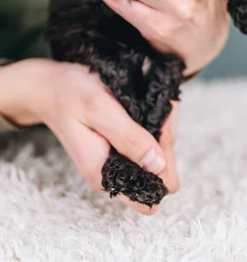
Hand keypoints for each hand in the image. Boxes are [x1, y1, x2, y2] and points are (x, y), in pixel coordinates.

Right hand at [0, 58, 178, 213]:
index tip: (162, 126)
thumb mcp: (98, 109)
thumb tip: (159, 165)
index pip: (151, 189)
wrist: (51, 86)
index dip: (166, 159)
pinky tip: (150, 105)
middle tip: (159, 107)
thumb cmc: (71, 94)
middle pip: (160, 171)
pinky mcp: (122, 147)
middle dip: (166, 139)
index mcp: (105, 174)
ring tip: (153, 101)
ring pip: (159, 154)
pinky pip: (150, 141)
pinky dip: (156, 123)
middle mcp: (114, 173)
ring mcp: (119, 160)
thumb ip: (128, 137)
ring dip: (162, 128)